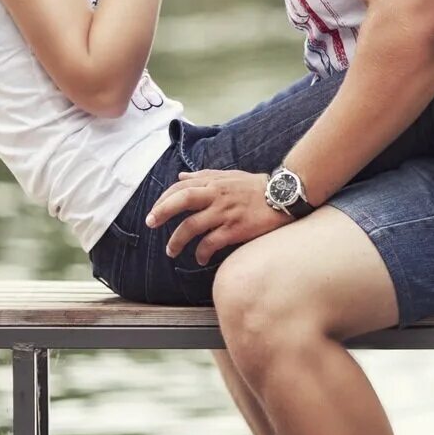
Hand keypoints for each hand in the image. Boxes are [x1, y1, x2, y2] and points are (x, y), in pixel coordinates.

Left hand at [147, 170, 290, 265]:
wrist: (283, 196)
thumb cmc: (255, 187)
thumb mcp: (228, 175)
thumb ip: (203, 176)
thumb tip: (181, 176)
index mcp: (213, 182)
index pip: (181, 188)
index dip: (164, 199)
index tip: (153, 212)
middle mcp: (216, 196)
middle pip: (182, 201)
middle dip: (162, 212)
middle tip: (150, 224)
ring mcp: (225, 213)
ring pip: (192, 226)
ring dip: (177, 240)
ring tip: (171, 251)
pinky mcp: (235, 229)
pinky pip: (211, 243)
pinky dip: (201, 252)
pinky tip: (199, 258)